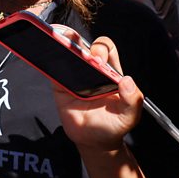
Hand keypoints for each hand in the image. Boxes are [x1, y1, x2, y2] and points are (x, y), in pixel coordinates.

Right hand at [50, 31, 143, 152]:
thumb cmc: (112, 126)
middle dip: (81, 42)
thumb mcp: (129, 117)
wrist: (92, 141)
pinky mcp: (59, 84)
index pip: (107, 49)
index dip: (102, 49)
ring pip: (68, 50)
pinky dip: (47, 57)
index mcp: (110, 72)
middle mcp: (91, 69)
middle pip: (85, 44)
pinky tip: (45, 51)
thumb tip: (128, 81)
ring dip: (63, 40)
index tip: (99, 62)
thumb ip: (133, 100)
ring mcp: (74, 74)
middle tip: (80, 57)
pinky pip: (51, 67)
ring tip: (59, 37)